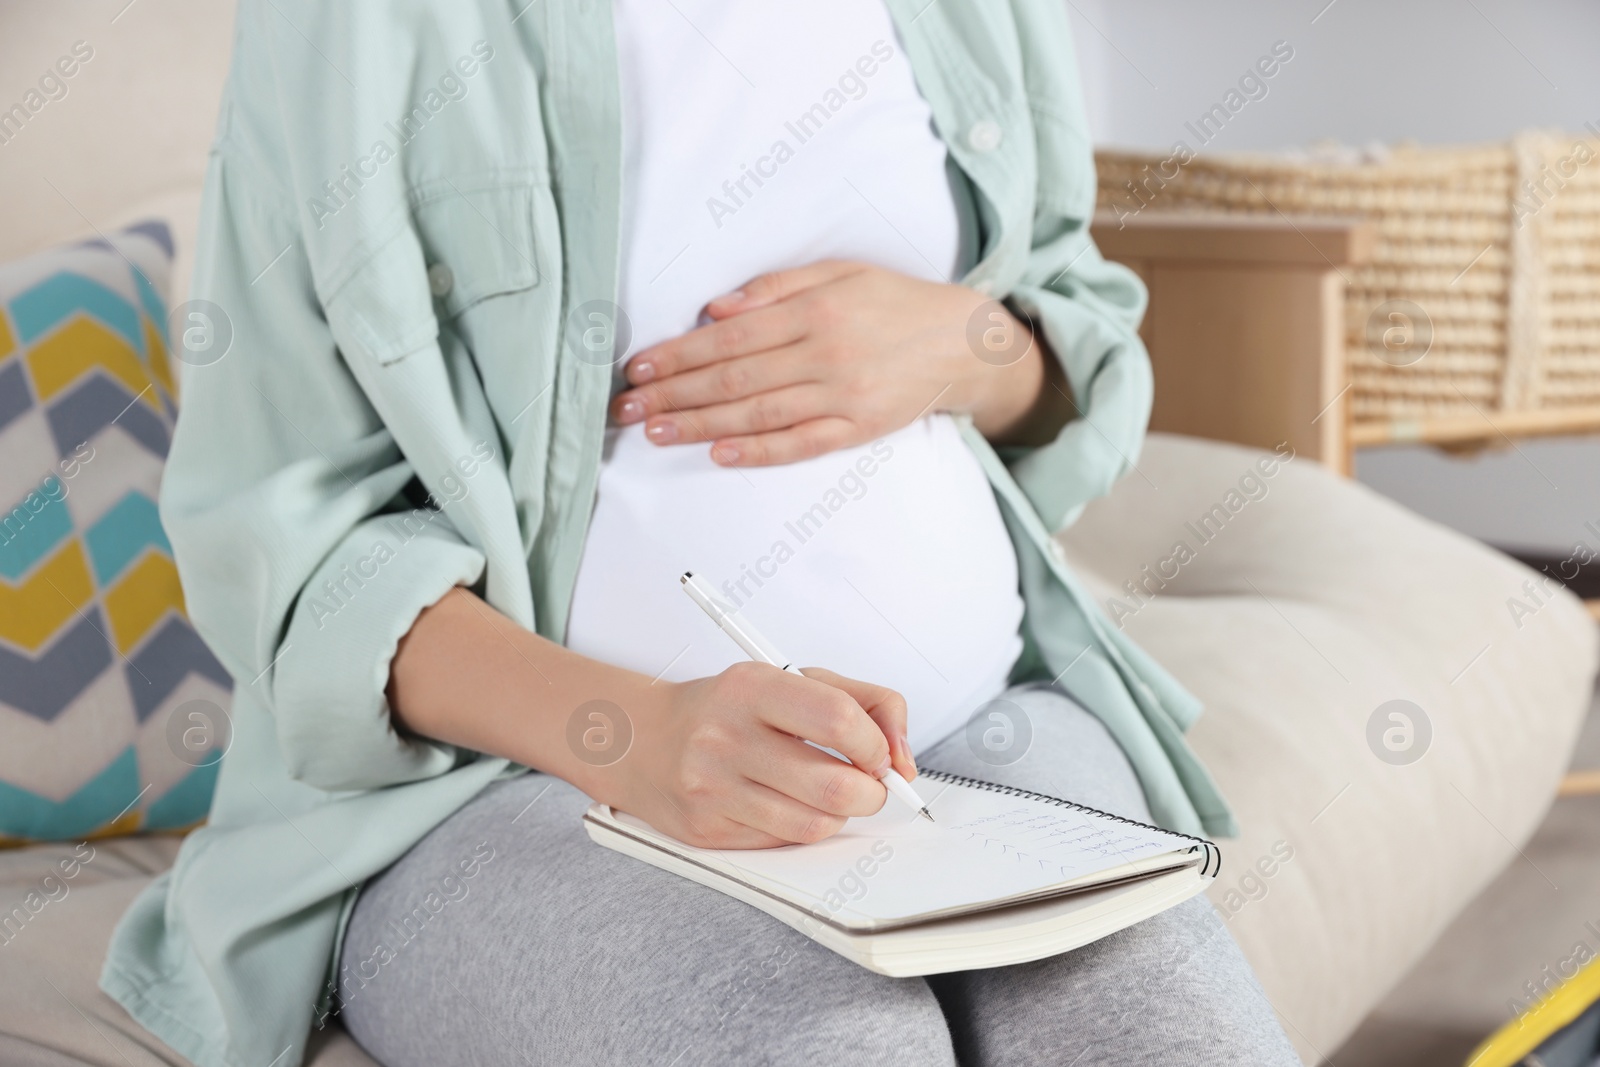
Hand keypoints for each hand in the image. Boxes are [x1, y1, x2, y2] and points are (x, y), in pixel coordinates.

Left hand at [610, 260, 1068, 465]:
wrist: (964, 342)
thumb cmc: (895, 302)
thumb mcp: (841, 271)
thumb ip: (777, 287)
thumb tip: (716, 308)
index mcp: (816, 310)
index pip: (731, 337)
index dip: (679, 353)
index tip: (639, 367)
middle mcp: (827, 354)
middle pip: (735, 378)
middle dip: (674, 393)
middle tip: (626, 407)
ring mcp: (843, 396)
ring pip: (759, 414)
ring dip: (701, 425)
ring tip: (656, 431)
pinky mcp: (859, 429)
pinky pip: (801, 444)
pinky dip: (759, 451)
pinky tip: (720, 454)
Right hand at [613, 661, 917, 849]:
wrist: (639, 740)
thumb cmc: (725, 708)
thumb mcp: (791, 678)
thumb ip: (863, 701)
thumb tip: (903, 758)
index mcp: (752, 687)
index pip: (840, 720)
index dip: (877, 745)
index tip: (879, 752)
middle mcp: (727, 737)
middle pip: (835, 786)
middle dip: (871, 792)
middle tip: (868, 783)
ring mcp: (713, 788)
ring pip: (816, 825)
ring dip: (840, 815)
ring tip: (829, 794)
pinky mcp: (707, 830)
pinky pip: (784, 842)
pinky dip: (803, 828)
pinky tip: (788, 805)